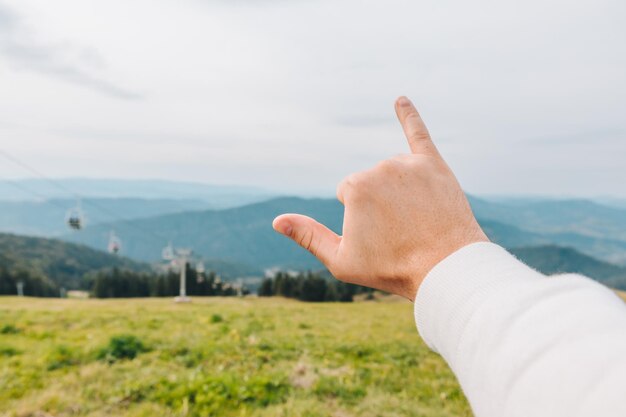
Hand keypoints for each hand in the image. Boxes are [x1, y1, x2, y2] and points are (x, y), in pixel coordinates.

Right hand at [273, 97, 487, 300]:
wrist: (446, 269)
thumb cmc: (392, 268)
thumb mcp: (341, 260)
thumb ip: (307, 236)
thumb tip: (277, 220)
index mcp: (354, 187)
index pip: (348, 194)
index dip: (361, 219)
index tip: (380, 236)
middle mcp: (380, 167)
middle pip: (370, 182)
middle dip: (379, 204)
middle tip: (401, 231)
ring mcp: (409, 164)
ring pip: (391, 172)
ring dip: (398, 191)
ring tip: (417, 219)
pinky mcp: (434, 164)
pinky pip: (418, 134)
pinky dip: (409, 116)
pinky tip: (400, 100)